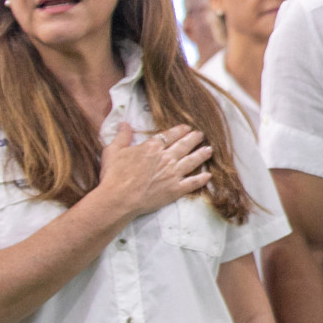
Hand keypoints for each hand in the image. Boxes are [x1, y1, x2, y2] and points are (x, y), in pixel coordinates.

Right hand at [96, 122, 211, 220]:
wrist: (118, 199)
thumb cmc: (113, 176)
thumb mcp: (113, 151)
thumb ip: (122, 136)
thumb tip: (124, 123)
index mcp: (152, 148)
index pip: (170, 135)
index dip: (180, 130)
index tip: (187, 128)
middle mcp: (166, 158)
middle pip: (184, 145)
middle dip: (194, 139)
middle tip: (201, 135)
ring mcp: (173, 174)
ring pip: (192, 161)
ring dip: (202, 155)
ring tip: (209, 150)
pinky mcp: (175, 189)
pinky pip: (192, 183)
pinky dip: (201, 179)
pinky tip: (208, 176)